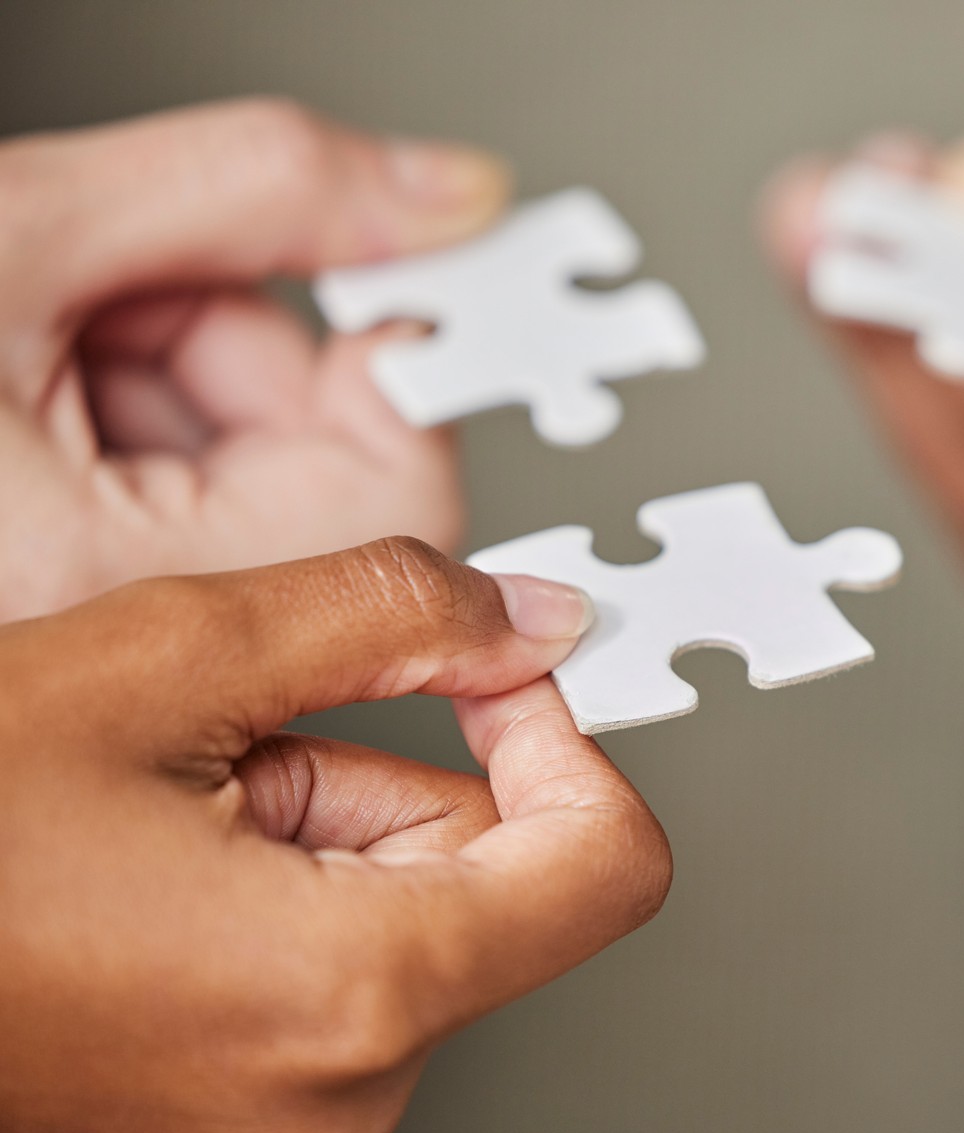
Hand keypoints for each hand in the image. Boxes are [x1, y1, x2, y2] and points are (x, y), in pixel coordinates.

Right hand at [0, 99, 512, 623]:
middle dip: (258, 356)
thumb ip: (256, 194)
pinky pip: (191, 499)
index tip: (388, 291)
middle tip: (147, 284)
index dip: (399, 374)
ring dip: (191, 367)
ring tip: (60, 324)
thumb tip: (448, 200)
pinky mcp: (80, 589)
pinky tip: (55, 368)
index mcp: (92, 575)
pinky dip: (146, 406)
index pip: (398, 506)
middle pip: (334, 489)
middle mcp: (105, 634)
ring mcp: (99, 619)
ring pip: (260, 483)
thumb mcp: (24, 223)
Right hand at [0, 538, 670, 1132]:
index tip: (493, 685)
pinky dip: (254, 940)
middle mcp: (327, 1114)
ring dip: (302, 861)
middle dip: (375, 793)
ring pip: (383, 950)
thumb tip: (528, 616)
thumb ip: (388, 615)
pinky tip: (123, 909)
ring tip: (137, 834)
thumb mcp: (162, 661)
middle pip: (477, 897)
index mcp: (353, 994)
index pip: (608, 866)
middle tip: (216, 757)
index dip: (567, 746)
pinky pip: (304, 1023)